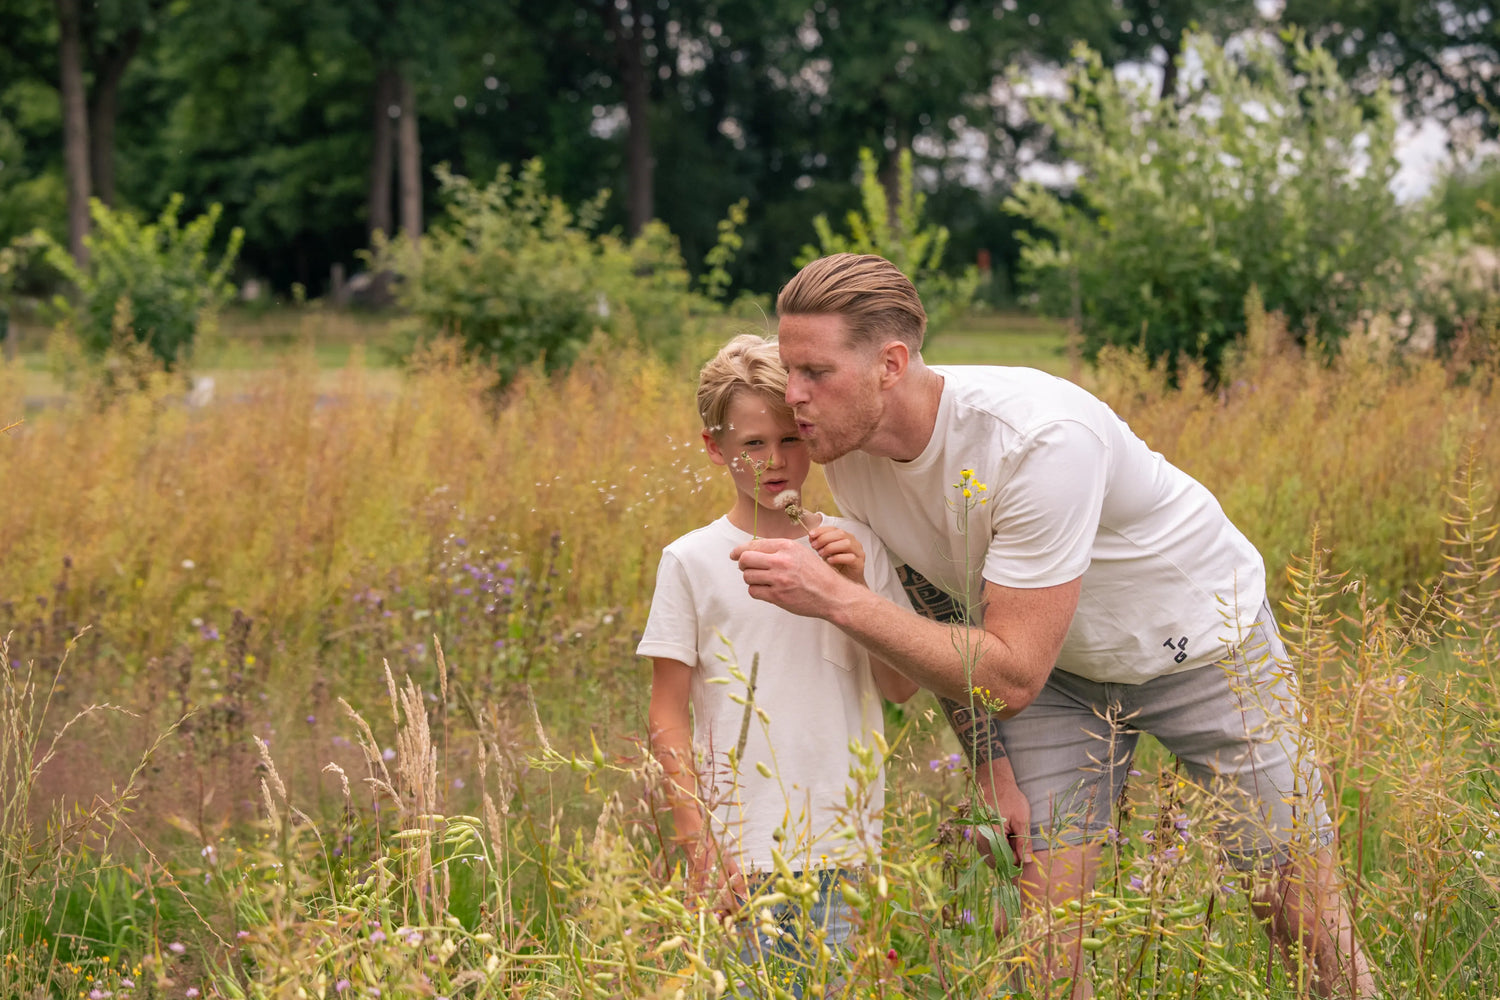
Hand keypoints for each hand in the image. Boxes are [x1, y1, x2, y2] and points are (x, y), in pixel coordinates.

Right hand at [688, 837, 747, 918]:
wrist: (695, 843)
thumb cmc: (714, 850)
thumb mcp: (730, 864)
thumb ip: (738, 882)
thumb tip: (744, 896)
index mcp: (720, 884)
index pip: (731, 904)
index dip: (738, 910)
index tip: (744, 912)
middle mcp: (709, 890)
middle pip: (720, 909)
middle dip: (729, 913)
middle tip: (736, 912)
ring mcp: (699, 890)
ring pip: (710, 907)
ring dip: (719, 911)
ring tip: (726, 911)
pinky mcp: (692, 888)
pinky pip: (701, 901)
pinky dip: (708, 904)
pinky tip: (713, 903)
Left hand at [729, 537, 850, 617]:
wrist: (832, 594)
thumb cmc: (816, 573)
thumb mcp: (800, 553)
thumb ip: (778, 549)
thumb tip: (751, 550)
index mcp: (787, 546)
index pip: (753, 544)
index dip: (740, 550)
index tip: (734, 555)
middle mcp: (781, 561)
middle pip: (745, 559)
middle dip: (742, 563)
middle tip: (747, 567)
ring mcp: (779, 579)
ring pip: (747, 576)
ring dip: (751, 578)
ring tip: (761, 579)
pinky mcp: (778, 596)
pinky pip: (754, 591)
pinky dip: (756, 590)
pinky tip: (765, 589)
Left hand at [808, 523, 865, 584]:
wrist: (847, 583)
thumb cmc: (838, 567)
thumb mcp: (826, 553)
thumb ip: (820, 544)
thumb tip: (811, 536)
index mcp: (846, 537)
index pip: (834, 528)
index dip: (822, 530)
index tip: (811, 534)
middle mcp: (854, 543)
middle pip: (841, 534)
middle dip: (824, 538)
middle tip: (814, 545)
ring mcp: (858, 553)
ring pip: (847, 544)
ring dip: (831, 547)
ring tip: (821, 554)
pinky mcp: (859, 564)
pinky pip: (850, 558)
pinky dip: (838, 558)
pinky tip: (829, 561)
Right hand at [972, 757, 1031, 872]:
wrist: (994, 782)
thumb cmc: (1010, 798)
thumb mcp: (1022, 819)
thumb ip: (1024, 842)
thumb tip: (1028, 861)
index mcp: (991, 834)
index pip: (1005, 860)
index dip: (1017, 858)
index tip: (1025, 850)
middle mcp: (979, 838)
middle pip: (996, 861)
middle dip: (1009, 856)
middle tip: (1018, 841)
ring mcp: (975, 837)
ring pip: (991, 857)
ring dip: (1002, 853)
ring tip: (1010, 836)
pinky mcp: (974, 835)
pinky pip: (986, 850)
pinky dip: (996, 847)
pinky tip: (1003, 835)